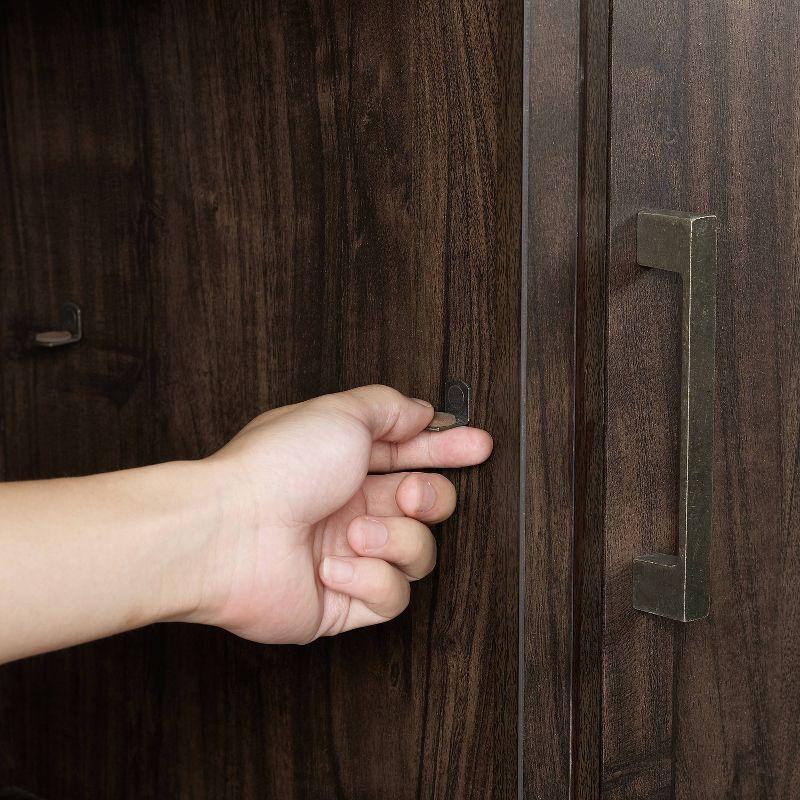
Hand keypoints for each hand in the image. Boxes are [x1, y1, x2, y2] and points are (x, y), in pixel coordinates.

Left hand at [190, 385, 492, 643]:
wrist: (229, 534)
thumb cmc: (276, 470)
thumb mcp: (340, 414)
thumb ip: (389, 409)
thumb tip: (420, 411)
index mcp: (347, 463)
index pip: (411, 455)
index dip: (447, 450)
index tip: (477, 446)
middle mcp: (349, 508)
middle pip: (425, 506)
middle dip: (430, 498)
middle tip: (410, 494)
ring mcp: (348, 555)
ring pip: (417, 554)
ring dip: (394, 541)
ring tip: (356, 533)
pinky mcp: (342, 602)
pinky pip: (391, 596)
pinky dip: (367, 579)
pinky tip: (333, 566)